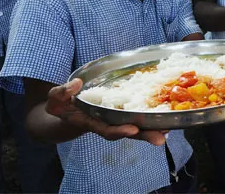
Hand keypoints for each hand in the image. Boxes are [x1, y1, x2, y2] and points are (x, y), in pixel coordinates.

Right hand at [46, 79, 166, 145]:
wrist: (68, 109)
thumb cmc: (62, 103)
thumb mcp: (55, 98)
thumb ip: (62, 92)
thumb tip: (75, 84)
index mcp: (92, 122)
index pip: (107, 130)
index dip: (119, 130)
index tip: (132, 129)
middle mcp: (108, 123)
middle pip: (128, 132)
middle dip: (145, 136)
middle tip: (161, 139)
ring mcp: (117, 119)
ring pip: (138, 127)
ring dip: (153, 129)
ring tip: (169, 130)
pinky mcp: (125, 112)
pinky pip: (140, 117)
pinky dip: (153, 118)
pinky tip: (167, 118)